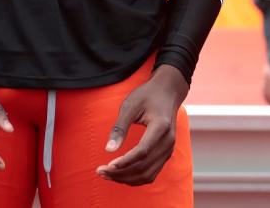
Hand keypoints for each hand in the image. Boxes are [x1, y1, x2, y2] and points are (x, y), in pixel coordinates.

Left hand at [95, 64, 188, 185]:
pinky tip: (120, 173)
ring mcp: (168, 149)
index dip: (124, 162)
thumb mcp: (130, 105)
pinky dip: (135, 178)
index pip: (143, 151)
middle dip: (121, 173)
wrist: (168, 92)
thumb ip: (120, 127)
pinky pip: (151, 173)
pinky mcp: (165, 154)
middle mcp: (168, 141)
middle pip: (144, 167)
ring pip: (147, 175)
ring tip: (107, 174)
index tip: (107, 166)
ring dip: (126, 178)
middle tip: (100, 171)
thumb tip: (108, 150)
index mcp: (161, 126)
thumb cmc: (147, 95)